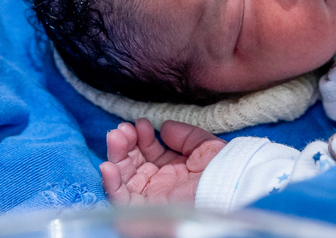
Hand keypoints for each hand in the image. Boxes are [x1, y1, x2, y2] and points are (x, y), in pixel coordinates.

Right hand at [100, 119, 226, 205]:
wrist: (226, 194)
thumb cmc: (223, 172)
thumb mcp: (206, 147)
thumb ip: (185, 136)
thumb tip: (163, 127)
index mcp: (175, 171)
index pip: (150, 152)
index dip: (143, 137)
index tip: (141, 123)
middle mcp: (160, 185)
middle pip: (133, 163)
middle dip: (125, 143)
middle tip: (122, 129)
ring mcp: (150, 198)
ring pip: (123, 177)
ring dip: (116, 156)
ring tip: (116, 137)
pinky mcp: (142, 212)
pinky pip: (120, 200)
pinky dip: (111, 184)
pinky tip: (109, 166)